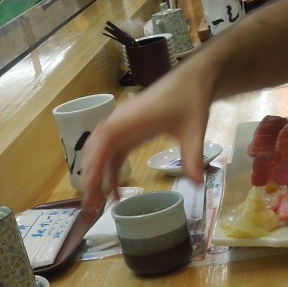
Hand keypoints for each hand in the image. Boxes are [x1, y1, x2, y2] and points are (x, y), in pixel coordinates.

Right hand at [80, 54, 216, 211]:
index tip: (91, 185)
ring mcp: (123, 127)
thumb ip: (193, 156)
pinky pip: (113, 153)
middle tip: (91, 205)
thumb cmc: (190, 99)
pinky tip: (114, 193)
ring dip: (97, 176)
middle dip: (91, 176)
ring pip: (101, 153)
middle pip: (96, 149)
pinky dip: (110, 172)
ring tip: (96, 203)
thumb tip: (197, 183)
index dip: (95, 162)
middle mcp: (120, 121)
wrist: (192, 80)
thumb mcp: (194, 129)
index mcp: (131, 117)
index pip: (105, 140)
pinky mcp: (128, 132)